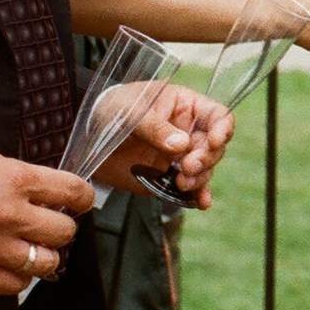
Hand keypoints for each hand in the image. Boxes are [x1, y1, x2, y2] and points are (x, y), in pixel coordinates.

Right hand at [0, 147, 92, 293]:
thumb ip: (20, 176)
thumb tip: (44, 189)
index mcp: (17, 181)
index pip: (71, 190)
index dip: (83, 196)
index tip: (82, 200)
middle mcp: (13, 216)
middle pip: (64, 230)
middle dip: (62, 227)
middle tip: (52, 224)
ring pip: (47, 262)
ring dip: (45, 255)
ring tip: (35, 247)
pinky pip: (17, 285)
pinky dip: (20, 277)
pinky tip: (14, 265)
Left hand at [102, 84, 232, 208]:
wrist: (87, 136)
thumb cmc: (111, 110)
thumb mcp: (130, 113)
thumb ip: (154, 128)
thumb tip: (181, 144)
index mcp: (185, 106)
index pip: (217, 115)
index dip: (222, 128)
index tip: (214, 142)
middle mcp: (188, 130)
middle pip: (214, 146)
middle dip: (206, 158)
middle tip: (186, 168)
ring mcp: (179, 155)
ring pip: (205, 168)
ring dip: (199, 178)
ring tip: (181, 183)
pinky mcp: (168, 176)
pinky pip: (190, 187)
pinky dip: (197, 195)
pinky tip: (201, 203)